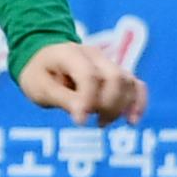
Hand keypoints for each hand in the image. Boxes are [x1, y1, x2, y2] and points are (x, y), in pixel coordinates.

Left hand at [20, 40, 144, 125]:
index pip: (89, 75)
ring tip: (102, 122)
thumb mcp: (39, 88)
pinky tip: (132, 121)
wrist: (42, 60)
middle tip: (95, 121)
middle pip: (115, 78)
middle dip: (108, 104)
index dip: (88, 99)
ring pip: (128, 82)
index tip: (80, 121)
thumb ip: (62, 99)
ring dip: (121, 106)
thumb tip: (82, 117)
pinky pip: (136, 85)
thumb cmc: (39, 75)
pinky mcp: (117, 74)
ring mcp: (108, 62)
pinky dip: (137, 103)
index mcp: (70, 54)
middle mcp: (94, 55)